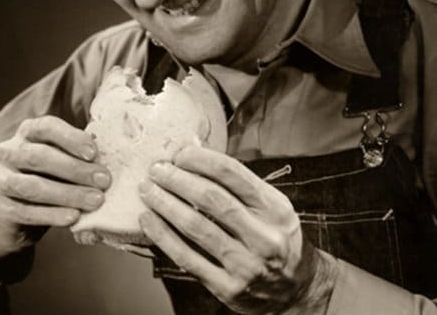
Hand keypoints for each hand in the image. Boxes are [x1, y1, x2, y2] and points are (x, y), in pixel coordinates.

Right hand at [0, 116, 111, 261]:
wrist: (16, 215)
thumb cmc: (50, 178)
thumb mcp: (62, 161)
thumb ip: (79, 155)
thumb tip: (108, 156)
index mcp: (27, 133)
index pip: (47, 127)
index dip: (71, 138)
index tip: (94, 153)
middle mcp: (9, 151)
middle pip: (40, 157)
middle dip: (76, 169)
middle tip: (104, 181)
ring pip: (33, 186)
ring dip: (68, 194)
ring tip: (95, 200)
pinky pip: (25, 211)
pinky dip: (52, 215)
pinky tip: (74, 217)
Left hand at [139, 146, 336, 313]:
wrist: (295, 289)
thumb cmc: (276, 239)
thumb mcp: (271, 207)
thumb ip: (239, 185)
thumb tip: (195, 155)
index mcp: (275, 208)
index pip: (232, 173)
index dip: (201, 159)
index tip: (179, 153)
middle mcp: (263, 236)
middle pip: (211, 198)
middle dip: (178, 179)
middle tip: (156, 170)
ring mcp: (246, 264)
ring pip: (195, 226)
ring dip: (165, 204)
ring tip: (147, 190)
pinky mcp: (227, 287)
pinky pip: (186, 257)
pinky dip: (162, 236)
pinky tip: (148, 220)